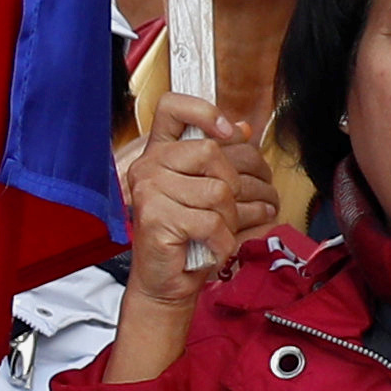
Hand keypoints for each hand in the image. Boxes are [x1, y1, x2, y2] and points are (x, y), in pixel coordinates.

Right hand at [105, 96, 279, 376]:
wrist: (168, 282)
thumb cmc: (190, 237)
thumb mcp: (209, 193)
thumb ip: (222, 160)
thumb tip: (242, 129)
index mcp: (160, 153)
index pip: (172, 108)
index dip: (204, 111)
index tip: (229, 133)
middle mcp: (148, 166)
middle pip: (211, 152)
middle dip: (237, 185)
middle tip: (234, 208)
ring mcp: (149, 191)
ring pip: (218, 191)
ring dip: (231, 219)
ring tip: (220, 232)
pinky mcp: (156, 219)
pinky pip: (212, 222)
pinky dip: (223, 241)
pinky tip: (214, 247)